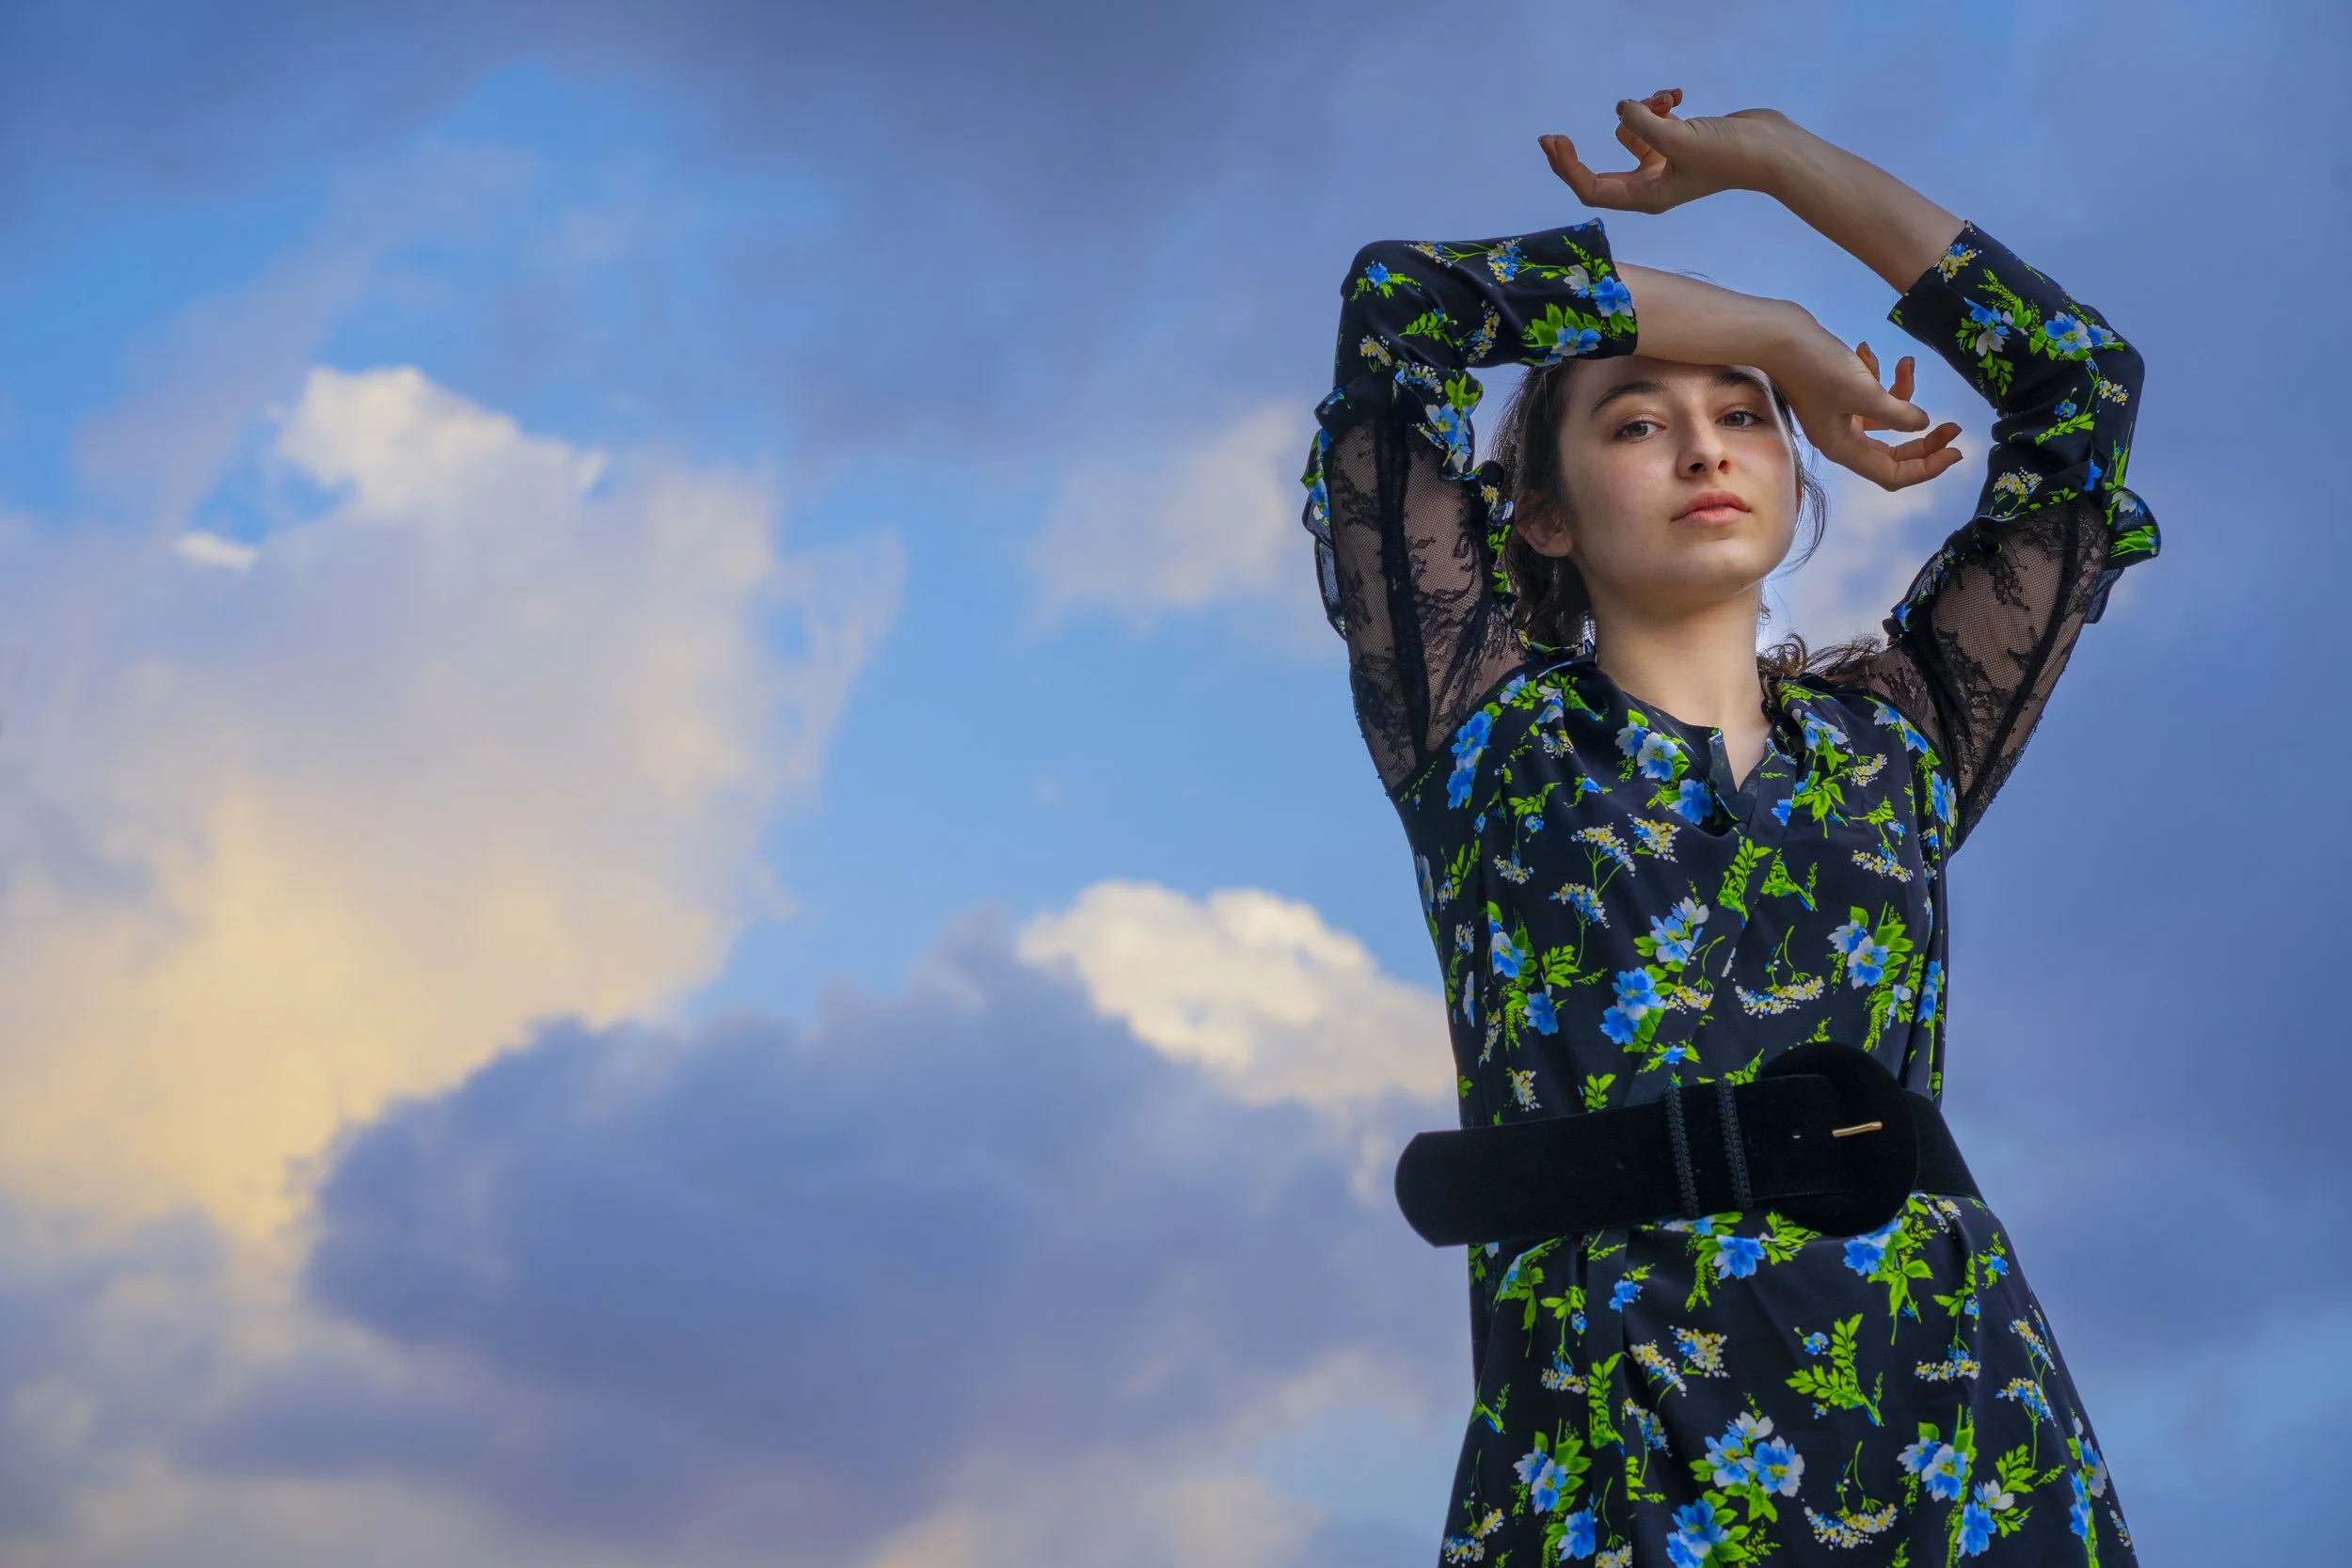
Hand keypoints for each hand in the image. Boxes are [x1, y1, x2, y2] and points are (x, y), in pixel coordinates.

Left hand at [1539, 88, 1793, 213]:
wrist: (1771, 148)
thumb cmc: (1728, 154)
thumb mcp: (1679, 139)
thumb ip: (1643, 125)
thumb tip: (1621, 109)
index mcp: (1646, 196)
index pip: (1592, 189)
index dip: (1567, 170)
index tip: (1554, 144)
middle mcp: (1650, 184)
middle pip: (1599, 171)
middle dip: (1579, 151)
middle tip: (1552, 135)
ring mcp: (1664, 164)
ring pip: (1630, 135)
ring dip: (1640, 112)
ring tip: (1663, 101)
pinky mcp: (1677, 142)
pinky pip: (1652, 122)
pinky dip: (1658, 106)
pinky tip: (1675, 95)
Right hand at [1774, 328, 1964, 491]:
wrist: (1779, 337)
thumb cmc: (1817, 367)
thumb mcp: (1863, 391)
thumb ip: (1898, 413)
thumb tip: (1922, 425)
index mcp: (1844, 448)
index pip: (1892, 474)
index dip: (1927, 468)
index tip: (1956, 450)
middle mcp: (1843, 439)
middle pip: (1893, 454)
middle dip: (1924, 440)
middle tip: (1952, 425)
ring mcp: (1840, 417)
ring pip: (1886, 420)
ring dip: (1902, 394)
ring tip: (1907, 364)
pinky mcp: (1839, 396)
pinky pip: (1872, 397)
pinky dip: (1879, 378)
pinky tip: (1869, 352)